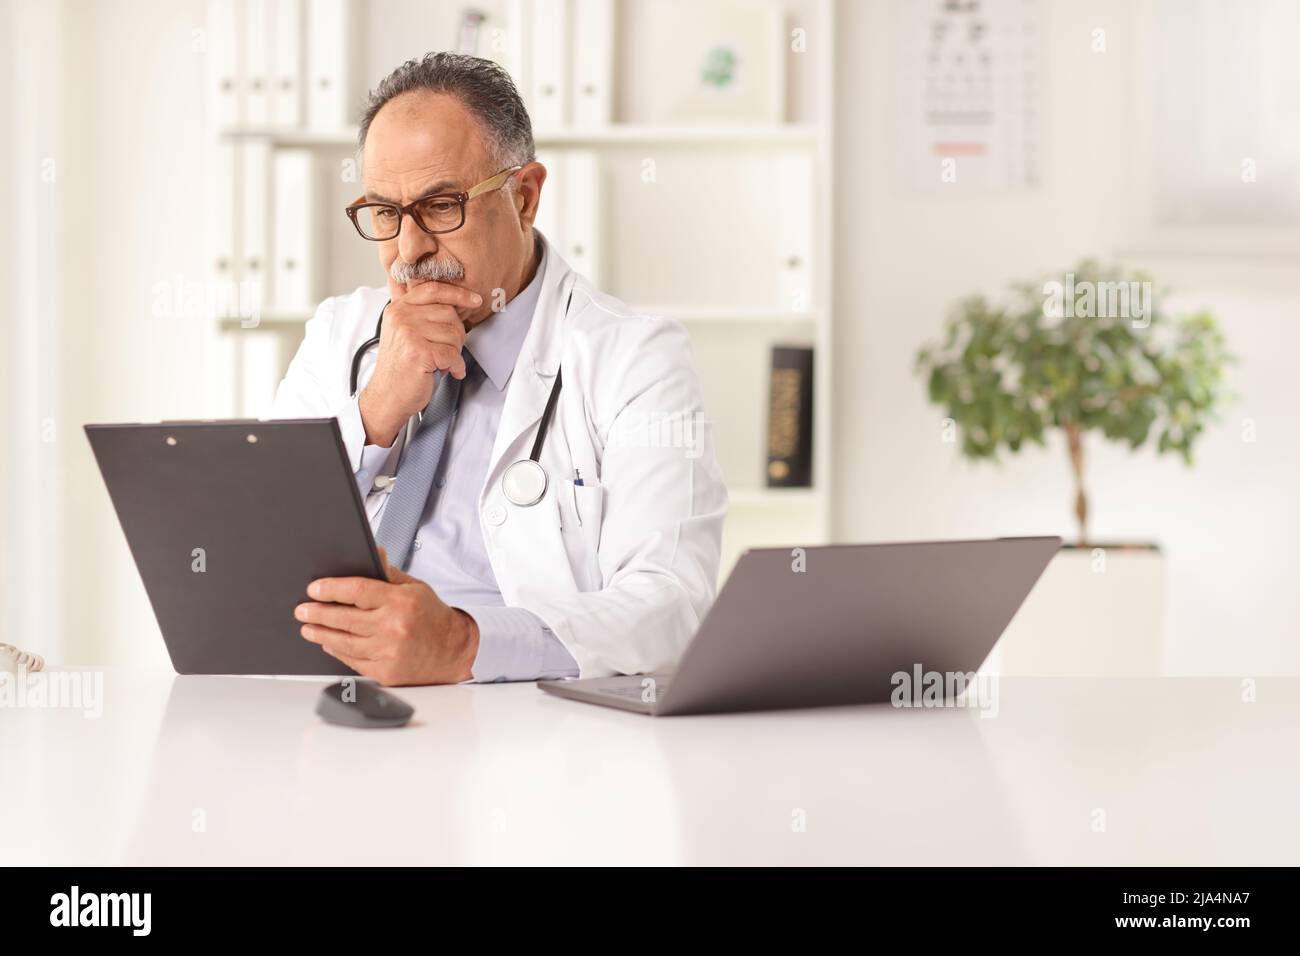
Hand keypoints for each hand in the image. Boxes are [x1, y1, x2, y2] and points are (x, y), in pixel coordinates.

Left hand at [296, 548, 479, 685]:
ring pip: (344, 642)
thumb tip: (373, 552)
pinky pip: (353, 660)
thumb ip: (389, 573)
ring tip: (308, 628)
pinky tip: (329, 643)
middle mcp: (394, 627)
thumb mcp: (415, 588)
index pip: (357, 591)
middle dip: (317, 613)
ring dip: (321, 634)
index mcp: (401, 601)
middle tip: (302, 610)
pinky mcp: (386, 672)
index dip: (331, 589)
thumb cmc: (432, 617)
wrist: (454, 651)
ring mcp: (389, 652)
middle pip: (344, 618)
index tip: (314, 589)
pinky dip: (337, 651)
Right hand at [358, 278, 483, 445]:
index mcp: (398, 308)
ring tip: (442, 361)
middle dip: (456, 334)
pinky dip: (455, 366)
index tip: (474, 300)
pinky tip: (448, 370)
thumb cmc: (400, 366)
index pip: (433, 289)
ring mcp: (408, 333)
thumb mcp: (404, 332)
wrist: (387, 395)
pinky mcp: (418, 352)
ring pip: (453, 334)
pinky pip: (452, 354)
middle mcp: (401, 317)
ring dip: (455, 352)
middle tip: (448, 349)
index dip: (458, 293)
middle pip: (449, 313)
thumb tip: (455, 302)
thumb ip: (421, 314)